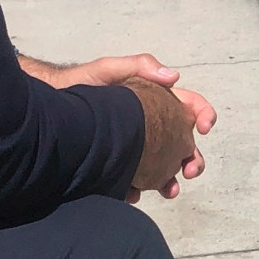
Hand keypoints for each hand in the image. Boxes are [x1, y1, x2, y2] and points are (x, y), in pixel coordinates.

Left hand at [21, 54, 215, 200]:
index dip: (204, 116)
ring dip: (172, 181)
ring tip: (168, 190)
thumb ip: (142, 66)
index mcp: (158, 101)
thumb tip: (174, 77)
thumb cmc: (81, 83)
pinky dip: (139, 188)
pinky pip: (136, 180)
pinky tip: (133, 192)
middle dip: (193, 159)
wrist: (54, 108)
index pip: (191, 107)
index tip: (203, 129)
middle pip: (185, 144)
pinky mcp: (121, 164)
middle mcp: (153, 125)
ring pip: (164, 168)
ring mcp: (138, 147)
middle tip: (189, 170)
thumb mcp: (110, 68)